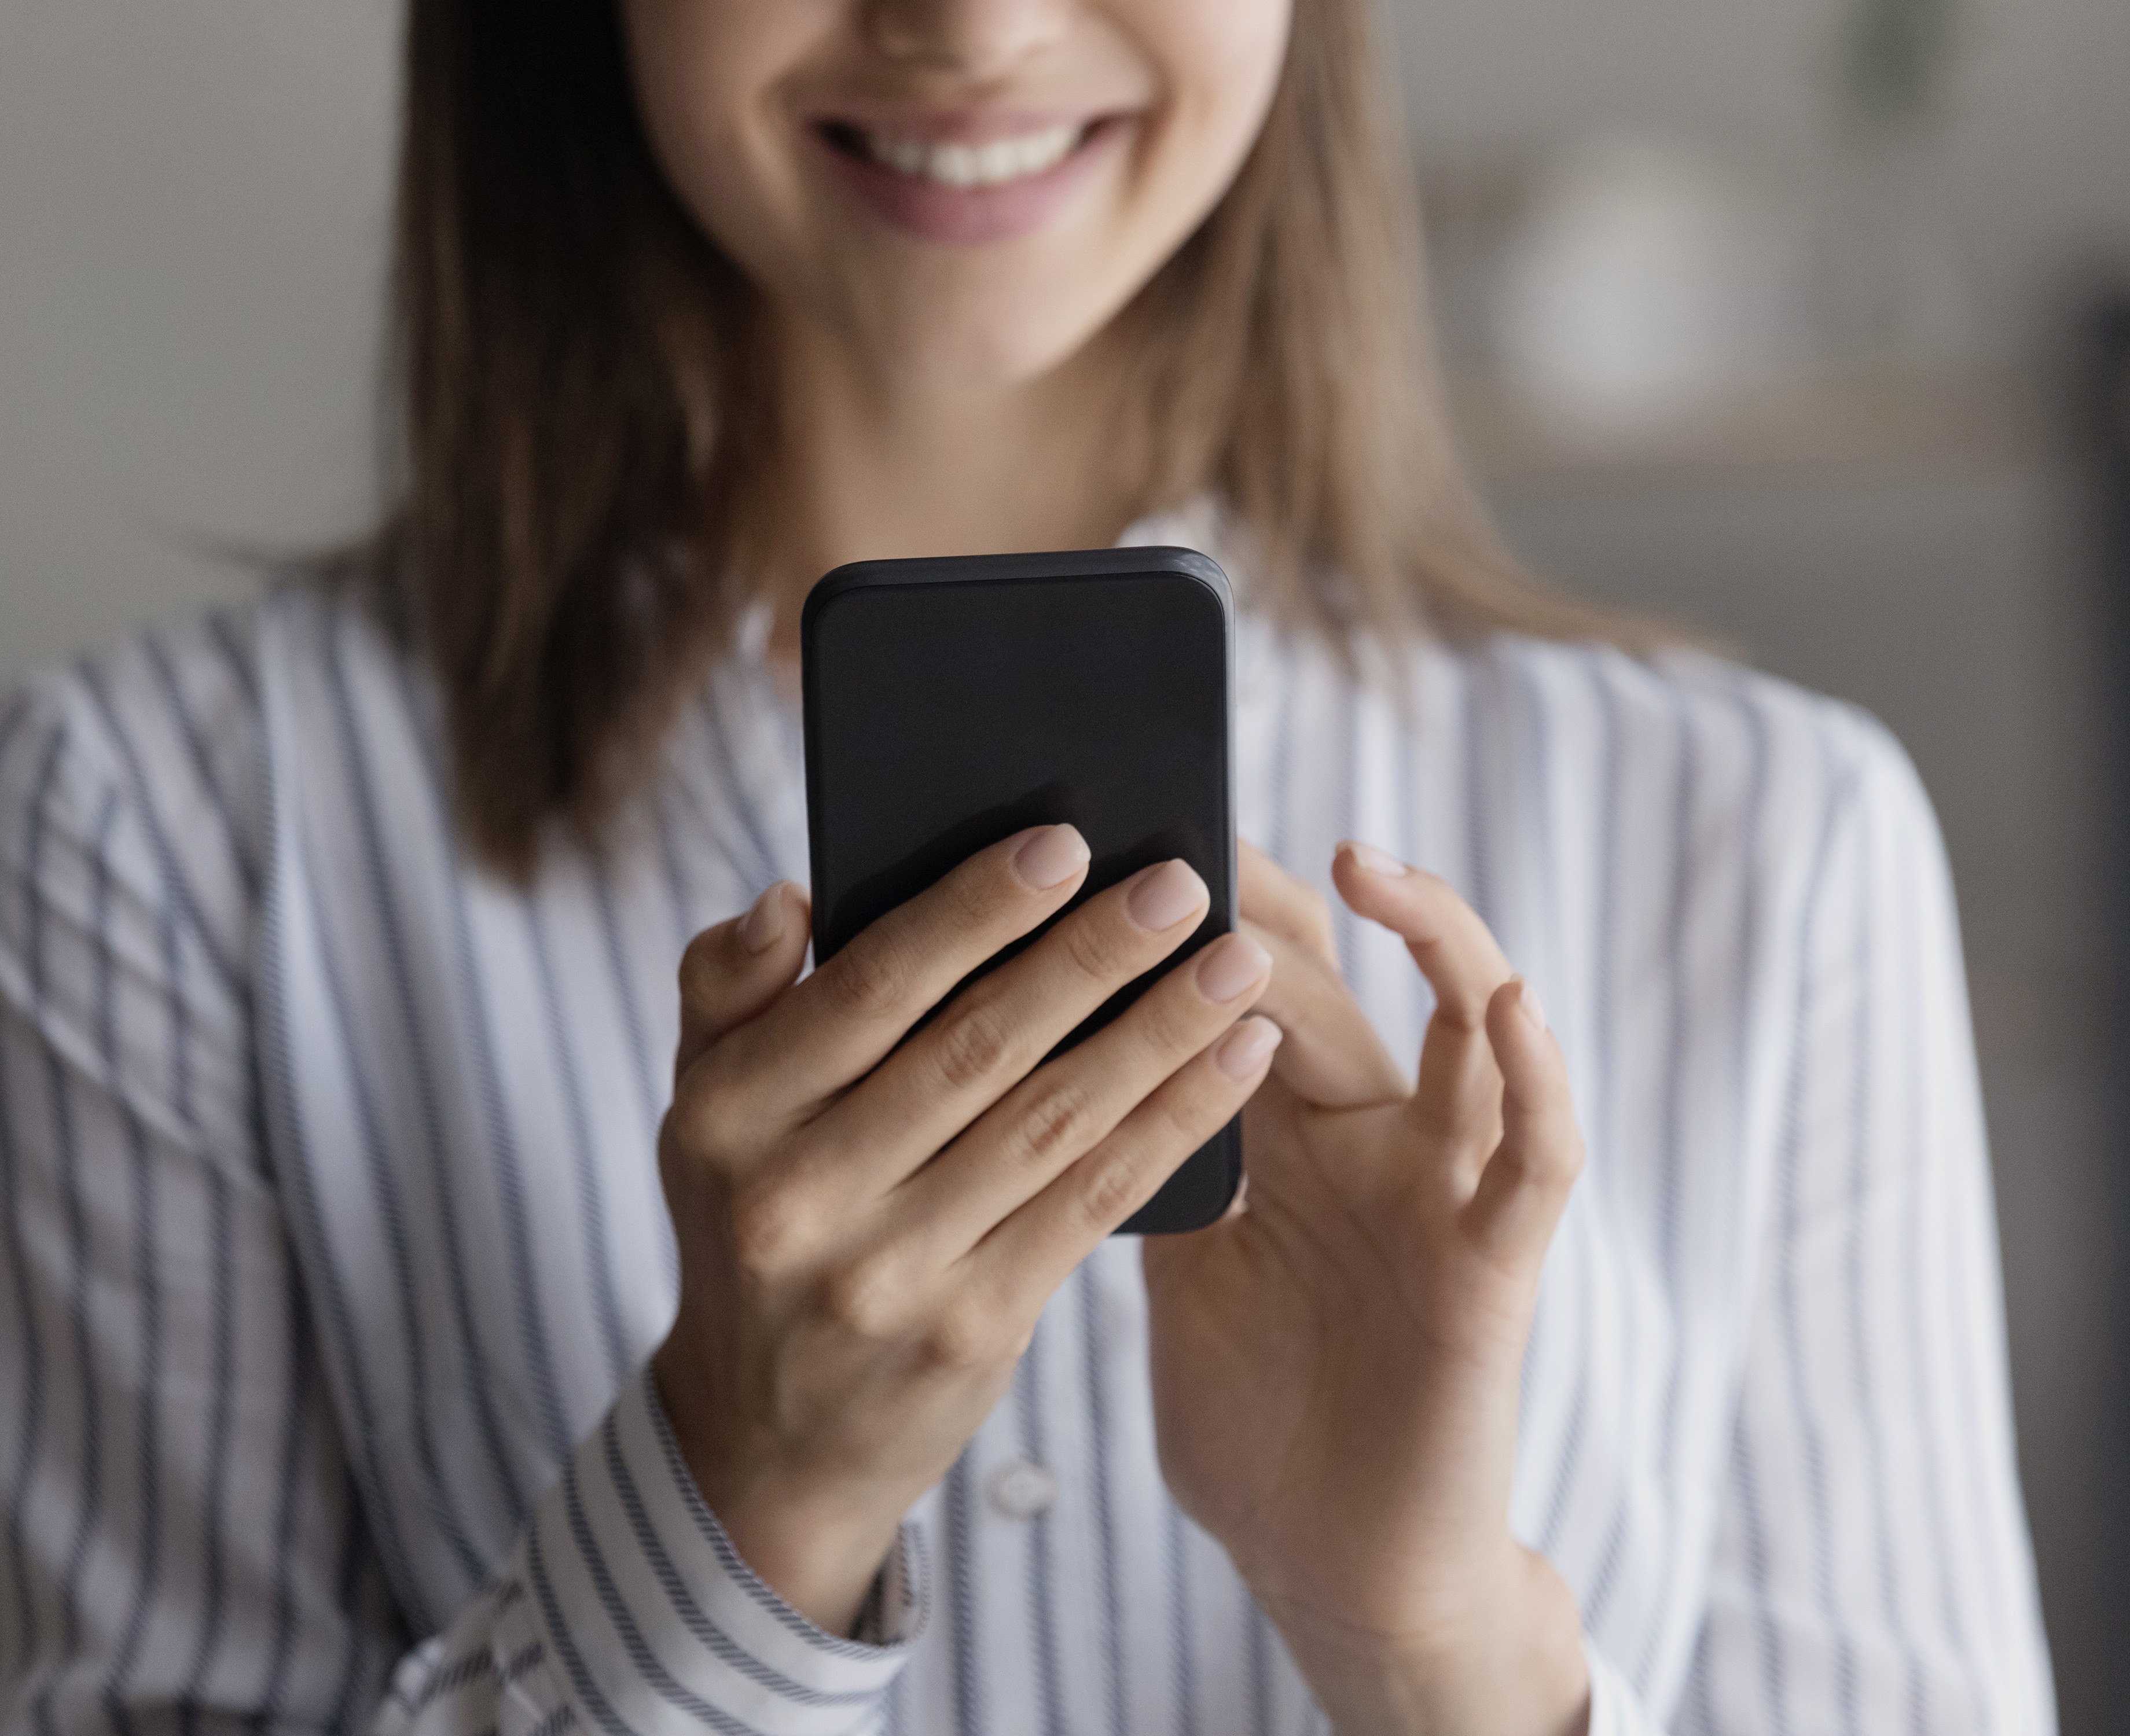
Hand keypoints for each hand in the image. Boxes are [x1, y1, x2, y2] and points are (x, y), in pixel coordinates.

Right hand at [652, 827, 1280, 1634]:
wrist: (768, 1439)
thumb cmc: (753, 1221)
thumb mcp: (702, 1108)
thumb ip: (726, 990)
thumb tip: (788, 897)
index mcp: (728, 1115)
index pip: (870, 988)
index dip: (973, 911)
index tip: (1065, 842)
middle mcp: (800, 1196)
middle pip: (975, 1047)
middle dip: (1092, 957)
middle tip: (1181, 884)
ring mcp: (888, 1274)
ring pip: (1051, 1122)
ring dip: (1159, 1034)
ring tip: (1237, 965)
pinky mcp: (972, 1332)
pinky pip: (1092, 1203)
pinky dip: (1171, 1125)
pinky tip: (1235, 1063)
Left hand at [1142, 841, 1589, 1735]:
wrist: (1332, 1563)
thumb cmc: (1256, 1419)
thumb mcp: (1182, 1265)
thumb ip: (1147, 1162)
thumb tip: (1051, 1061)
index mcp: (1284, 1139)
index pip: (1253, 990)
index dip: (1205, 914)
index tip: (1132, 835)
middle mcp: (1370, 1141)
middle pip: (1332, 989)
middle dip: (1275, 905)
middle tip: (1201, 828)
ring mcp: (1441, 1192)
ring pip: (1467, 1031)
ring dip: (1430, 938)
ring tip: (1366, 863)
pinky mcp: (1497, 1263)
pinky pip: (1535, 1156)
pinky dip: (1533, 1078)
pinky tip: (1505, 1002)